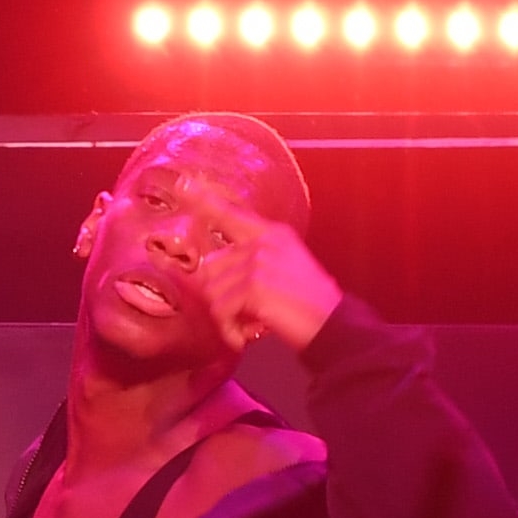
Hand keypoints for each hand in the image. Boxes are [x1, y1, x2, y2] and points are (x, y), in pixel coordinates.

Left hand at [193, 193, 343, 354]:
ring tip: (254, 322)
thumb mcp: (284, 267)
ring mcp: (258, 263)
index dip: (204, 200)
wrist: (335, 324)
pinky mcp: (254, 286)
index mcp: (272, 235)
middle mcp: (263, 244)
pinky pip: (221, 311)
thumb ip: (250, 261)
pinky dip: (230, 330)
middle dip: (222, 297)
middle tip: (248, 312)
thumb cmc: (307, 303)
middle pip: (210, 270)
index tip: (183, 183)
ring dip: (228, 317)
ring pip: (212, 294)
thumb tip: (207, 273)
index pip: (231, 213)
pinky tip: (249, 334)